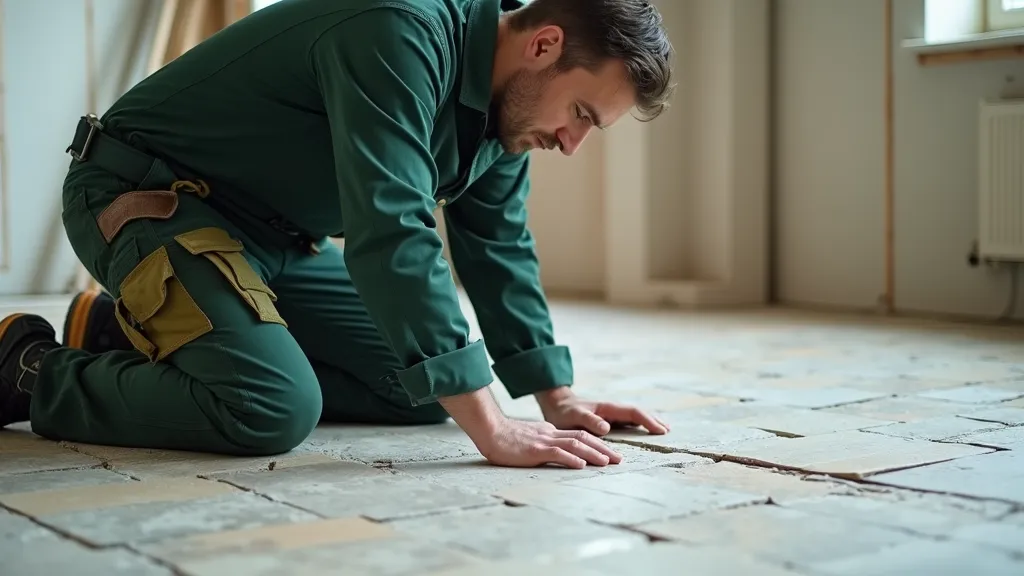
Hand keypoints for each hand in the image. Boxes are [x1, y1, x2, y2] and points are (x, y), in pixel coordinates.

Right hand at [477, 419, 622, 468]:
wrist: (490, 431)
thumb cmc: (505, 439)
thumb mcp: (530, 439)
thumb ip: (543, 444)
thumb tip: (557, 452)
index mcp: (550, 432)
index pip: (579, 436)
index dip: (597, 444)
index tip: (610, 454)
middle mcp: (551, 434)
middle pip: (583, 438)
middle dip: (603, 448)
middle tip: (619, 459)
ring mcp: (544, 441)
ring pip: (575, 445)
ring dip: (593, 454)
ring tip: (607, 463)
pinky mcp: (535, 450)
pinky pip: (557, 453)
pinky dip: (571, 459)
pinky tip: (582, 466)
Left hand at [535, 386, 669, 436]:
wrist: (556, 406)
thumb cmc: (564, 414)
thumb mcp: (573, 417)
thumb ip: (589, 421)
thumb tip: (607, 428)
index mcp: (607, 408)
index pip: (633, 412)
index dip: (648, 421)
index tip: (661, 430)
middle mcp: (612, 410)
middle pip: (638, 412)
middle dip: (653, 420)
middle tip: (668, 430)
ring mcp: (611, 414)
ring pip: (635, 416)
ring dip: (649, 421)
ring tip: (662, 430)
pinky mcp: (608, 419)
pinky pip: (628, 421)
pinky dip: (640, 424)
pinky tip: (644, 432)